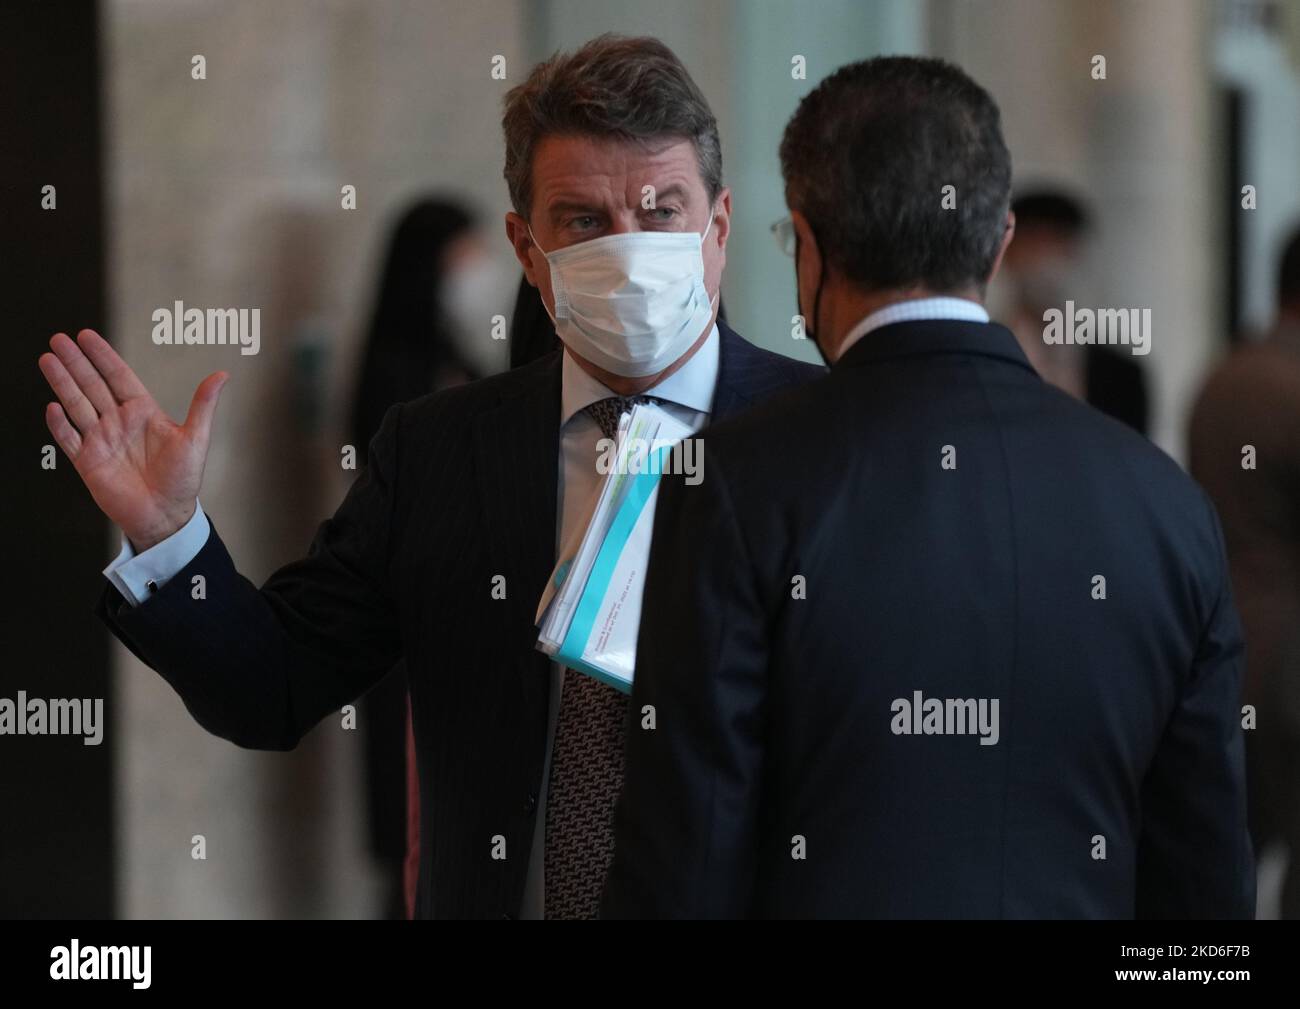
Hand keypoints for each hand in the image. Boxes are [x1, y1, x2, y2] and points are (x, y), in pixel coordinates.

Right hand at [39, 329, 227, 550]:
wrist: (167, 516)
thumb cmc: (184, 480)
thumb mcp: (196, 438)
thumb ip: (203, 404)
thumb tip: (222, 374)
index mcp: (143, 412)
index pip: (118, 376)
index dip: (102, 356)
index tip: (86, 336)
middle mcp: (118, 422)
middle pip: (92, 385)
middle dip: (75, 363)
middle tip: (58, 340)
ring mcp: (101, 440)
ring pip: (77, 405)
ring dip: (62, 383)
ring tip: (48, 360)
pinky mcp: (88, 462)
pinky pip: (69, 439)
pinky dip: (60, 425)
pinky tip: (53, 407)